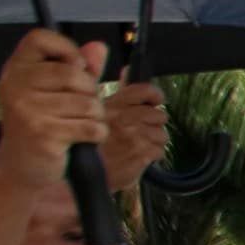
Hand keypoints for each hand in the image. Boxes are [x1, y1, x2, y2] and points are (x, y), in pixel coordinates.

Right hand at [0, 31, 109, 182]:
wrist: (22, 166)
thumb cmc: (42, 124)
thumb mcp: (55, 91)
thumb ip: (78, 68)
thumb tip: (99, 47)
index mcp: (16, 69)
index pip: (39, 37)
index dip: (66, 48)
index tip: (76, 66)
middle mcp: (16, 85)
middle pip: (75, 74)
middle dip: (91, 92)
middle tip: (81, 107)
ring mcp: (27, 109)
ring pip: (89, 103)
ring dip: (96, 117)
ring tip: (79, 124)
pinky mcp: (43, 133)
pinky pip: (91, 127)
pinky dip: (96, 134)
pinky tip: (81, 139)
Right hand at [98, 76, 167, 193]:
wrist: (82, 176)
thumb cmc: (90, 144)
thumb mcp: (97, 113)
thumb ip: (118, 93)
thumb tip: (129, 68)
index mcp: (113, 105)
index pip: (144, 90)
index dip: (155, 95)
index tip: (156, 101)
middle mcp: (124, 118)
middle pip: (159, 115)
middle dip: (154, 124)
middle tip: (141, 131)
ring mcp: (134, 136)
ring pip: (162, 134)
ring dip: (153, 141)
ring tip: (137, 145)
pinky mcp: (140, 154)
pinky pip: (159, 151)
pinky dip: (152, 155)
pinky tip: (138, 157)